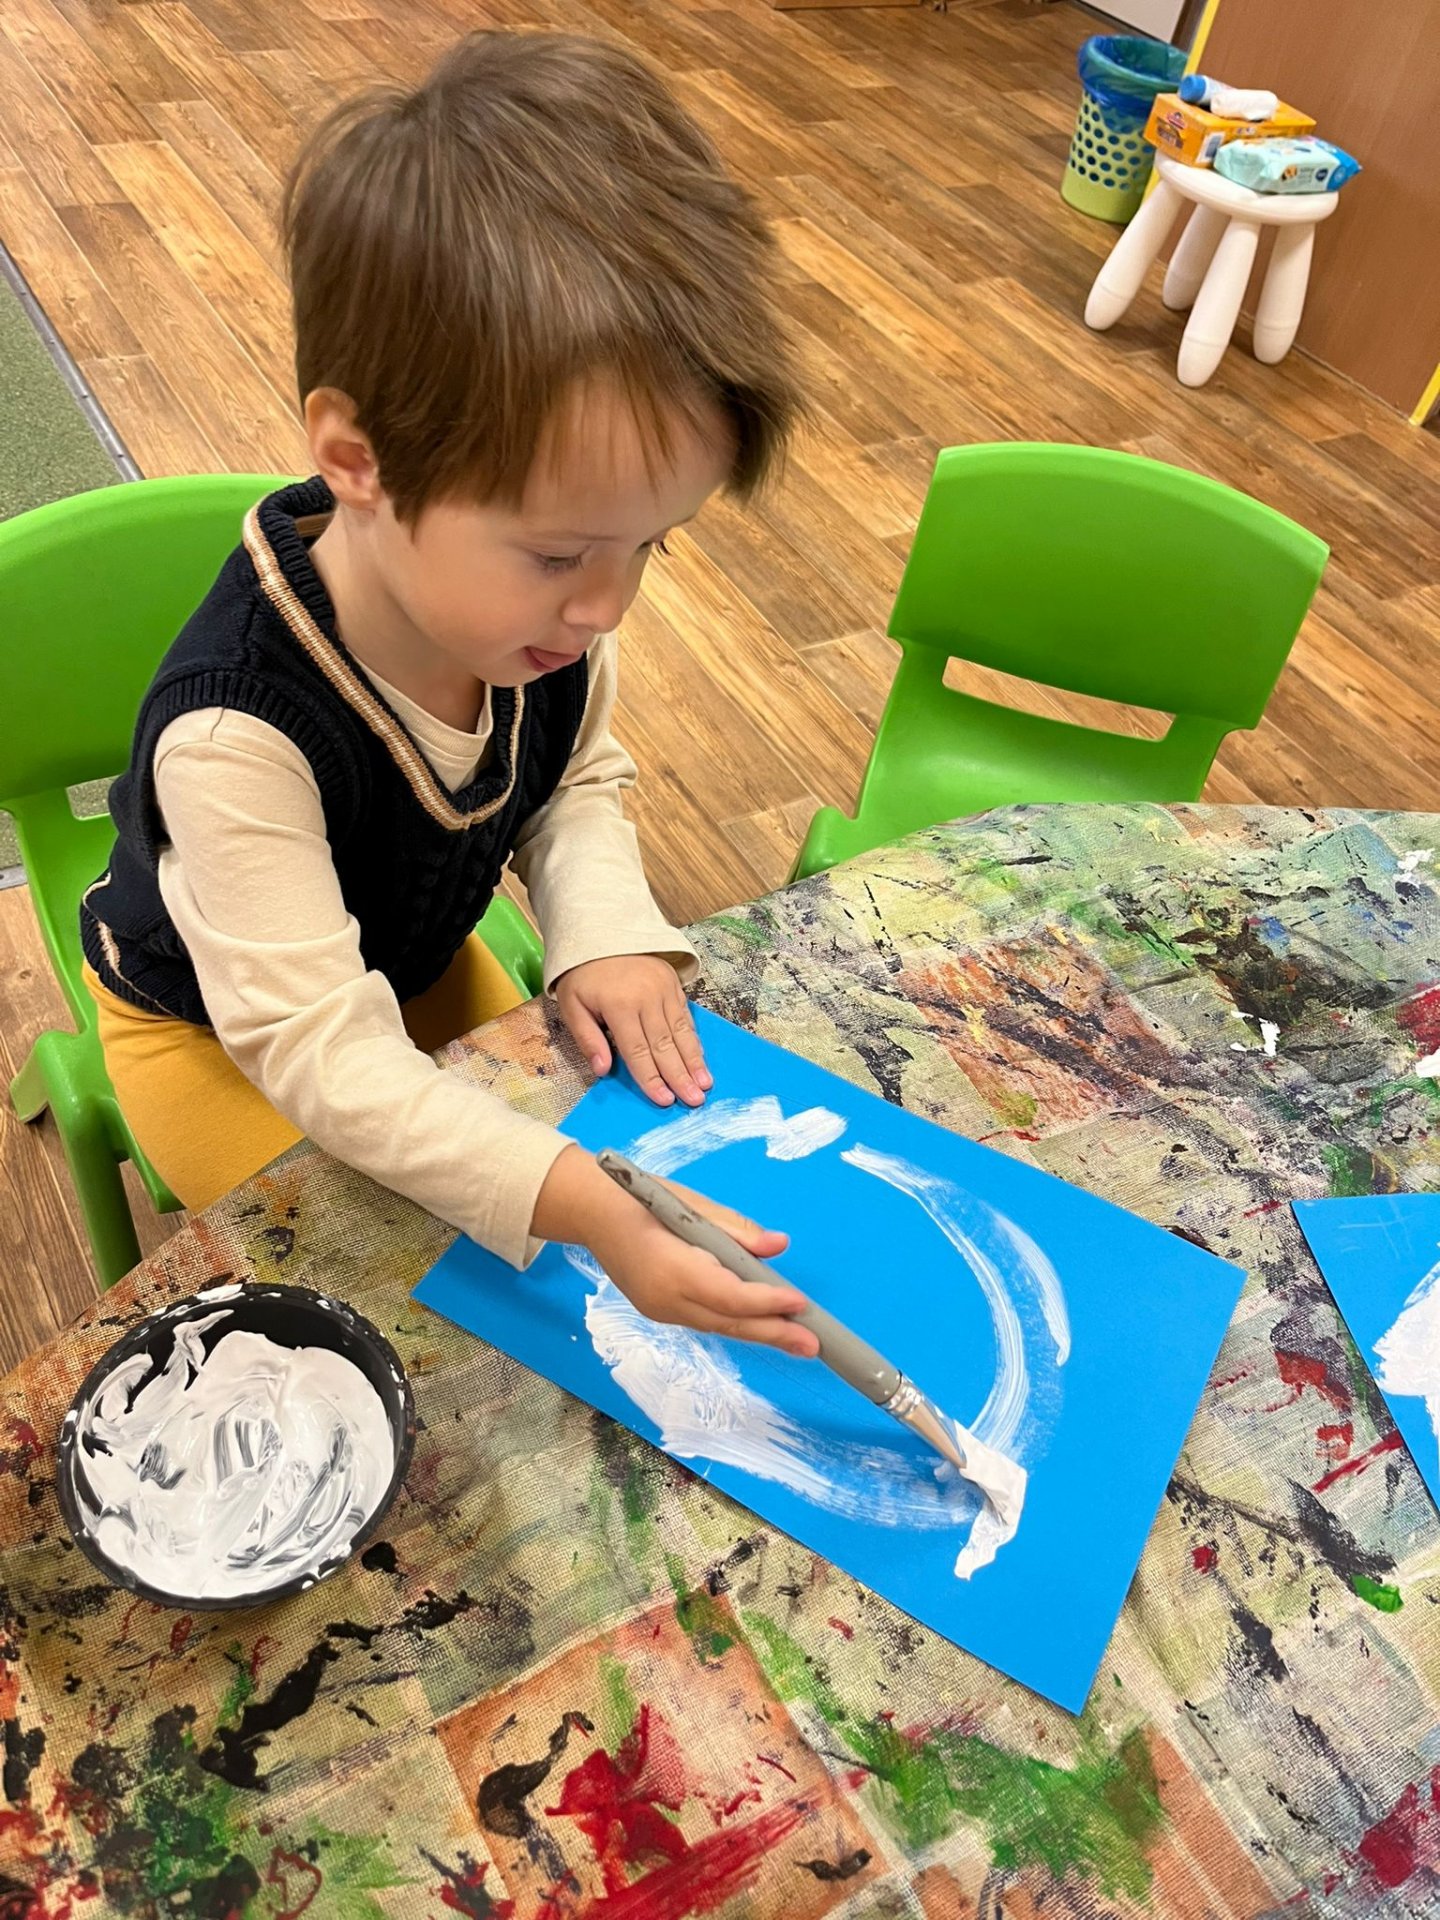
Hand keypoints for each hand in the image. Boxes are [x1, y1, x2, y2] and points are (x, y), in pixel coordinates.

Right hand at [531, 1146, 819, 1356]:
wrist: (591, 1213)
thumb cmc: (642, 1197)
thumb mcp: (692, 1205)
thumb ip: (736, 1231)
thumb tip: (778, 1246)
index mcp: (672, 1269)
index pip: (729, 1295)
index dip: (766, 1303)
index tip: (800, 1303)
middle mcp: (665, 1299)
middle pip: (727, 1321)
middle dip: (773, 1333)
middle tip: (813, 1346)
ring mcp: (659, 1310)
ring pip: (717, 1326)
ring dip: (757, 1331)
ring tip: (797, 1340)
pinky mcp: (659, 1311)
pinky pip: (705, 1320)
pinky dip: (734, 1321)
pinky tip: (760, 1323)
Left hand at [555, 955, 711, 1107]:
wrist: (602, 932)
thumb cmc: (583, 974)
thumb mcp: (572, 1005)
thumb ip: (588, 1038)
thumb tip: (603, 1070)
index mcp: (619, 1005)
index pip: (637, 1051)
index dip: (651, 1078)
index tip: (664, 1100)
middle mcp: (646, 998)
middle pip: (664, 1045)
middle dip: (680, 1076)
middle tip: (694, 1100)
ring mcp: (664, 989)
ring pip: (681, 1032)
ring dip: (694, 1061)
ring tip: (705, 1084)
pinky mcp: (674, 984)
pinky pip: (686, 1016)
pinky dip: (694, 1039)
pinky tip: (701, 1058)